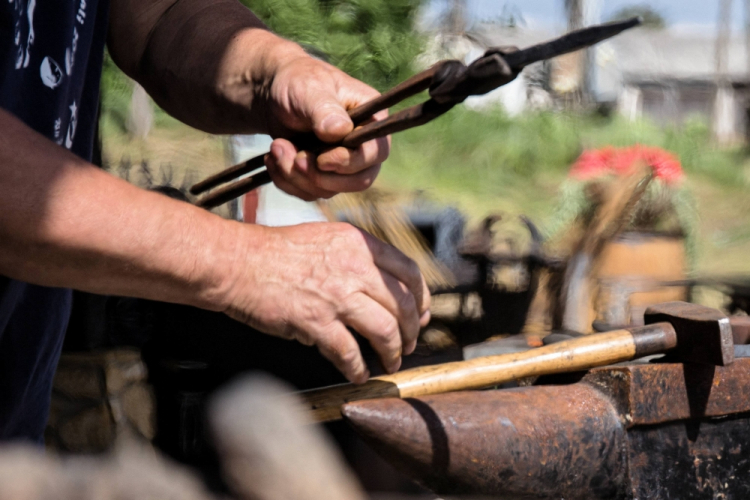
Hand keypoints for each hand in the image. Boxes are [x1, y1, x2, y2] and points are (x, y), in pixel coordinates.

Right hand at [222, 222, 430, 382]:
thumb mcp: (325, 238)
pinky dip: (358, 369)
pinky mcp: (317, 322)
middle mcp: (355, 267)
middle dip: (412, 330)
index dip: (422, 298)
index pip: (409, 272)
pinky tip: (357, 375)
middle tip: (408, 344)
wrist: (236, 262)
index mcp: (358, 244)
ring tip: (390, 363)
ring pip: (386, 330)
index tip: (422, 313)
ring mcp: (337, 296)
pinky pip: (350, 353)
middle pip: (405, 304)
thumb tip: (379, 289)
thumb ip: (355, 259)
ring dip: (392, 352)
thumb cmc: (273, 252)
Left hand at [262, 55, 390, 200]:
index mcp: (372, 118)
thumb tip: (340, 131)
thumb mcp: (309, 89)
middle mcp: (364, 145)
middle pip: (358, 180)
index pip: (375, 152)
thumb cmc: (297, 81)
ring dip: (296, 175)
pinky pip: (310, 193)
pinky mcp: (323, 175)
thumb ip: (325, 110)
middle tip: (295, 158)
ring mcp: (344, 164)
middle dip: (320, 176)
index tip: (322, 159)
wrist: (272, 93)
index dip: (350, 162)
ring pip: (329, 190)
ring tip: (276, 147)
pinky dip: (287, 180)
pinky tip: (274, 157)